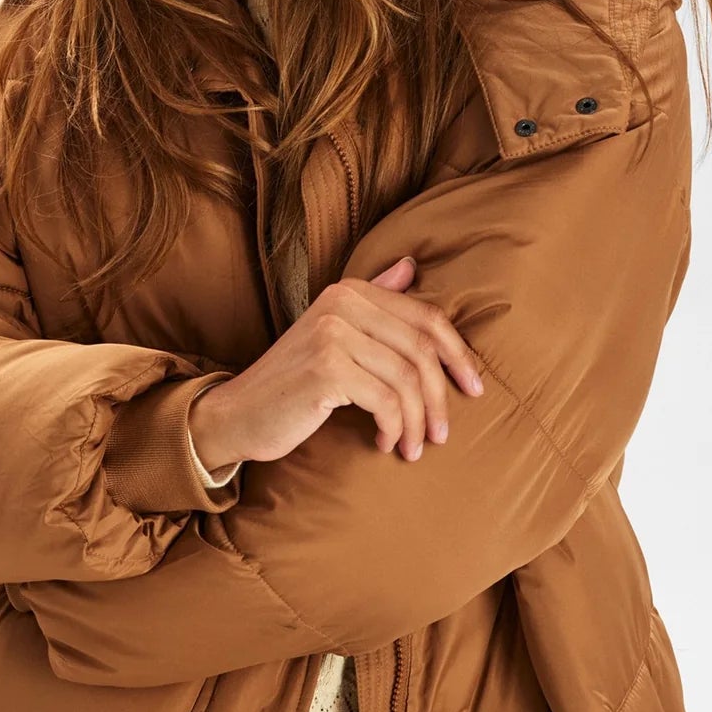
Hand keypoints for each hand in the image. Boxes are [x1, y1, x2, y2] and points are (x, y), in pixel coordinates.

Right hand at [187, 255, 484, 468]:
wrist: (237, 414)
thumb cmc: (293, 383)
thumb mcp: (335, 335)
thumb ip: (373, 300)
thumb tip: (410, 264)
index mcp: (350, 290)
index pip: (427, 318)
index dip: (458, 355)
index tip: (473, 389)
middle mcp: (342, 303)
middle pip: (422, 349)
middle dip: (439, 397)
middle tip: (441, 434)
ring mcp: (332, 332)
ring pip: (407, 379)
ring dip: (417, 421)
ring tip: (414, 447)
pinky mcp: (326, 368)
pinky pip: (385, 400)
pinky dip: (394, 428)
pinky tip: (386, 443)